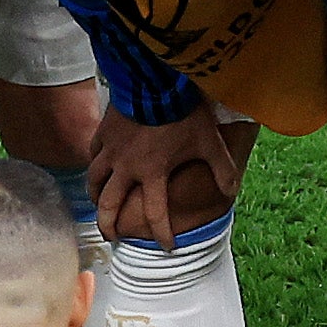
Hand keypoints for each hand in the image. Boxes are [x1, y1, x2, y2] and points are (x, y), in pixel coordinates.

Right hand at [88, 107, 248, 251]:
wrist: (156, 79)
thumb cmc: (184, 111)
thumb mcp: (209, 141)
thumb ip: (222, 168)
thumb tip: (233, 190)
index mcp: (153, 173)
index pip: (156, 214)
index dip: (162, 234)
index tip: (166, 247)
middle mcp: (127, 167)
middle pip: (109, 205)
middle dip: (109, 225)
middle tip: (111, 237)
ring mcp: (111, 149)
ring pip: (94, 181)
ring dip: (95, 197)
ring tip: (97, 205)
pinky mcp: (104, 131)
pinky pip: (93, 154)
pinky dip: (95, 165)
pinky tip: (97, 167)